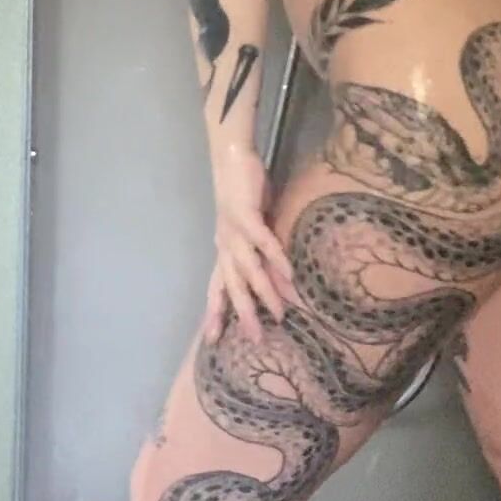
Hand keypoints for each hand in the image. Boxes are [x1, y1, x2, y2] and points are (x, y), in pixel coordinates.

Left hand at [205, 150, 295, 345]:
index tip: (212, 340)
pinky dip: (275, 258)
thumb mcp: (254, 231)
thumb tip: (280, 282)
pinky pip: (262, 241)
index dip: (215, 313)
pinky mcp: (246, 216)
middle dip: (243, 314)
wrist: (232, 160)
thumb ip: (262, 255)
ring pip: (248, 269)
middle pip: (233, 286)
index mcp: (224, 251)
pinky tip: (288, 273)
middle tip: (255, 338)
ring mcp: (234, 232)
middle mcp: (225, 246)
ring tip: (279, 312)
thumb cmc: (243, 195)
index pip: (217, 288)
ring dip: (264, 292)